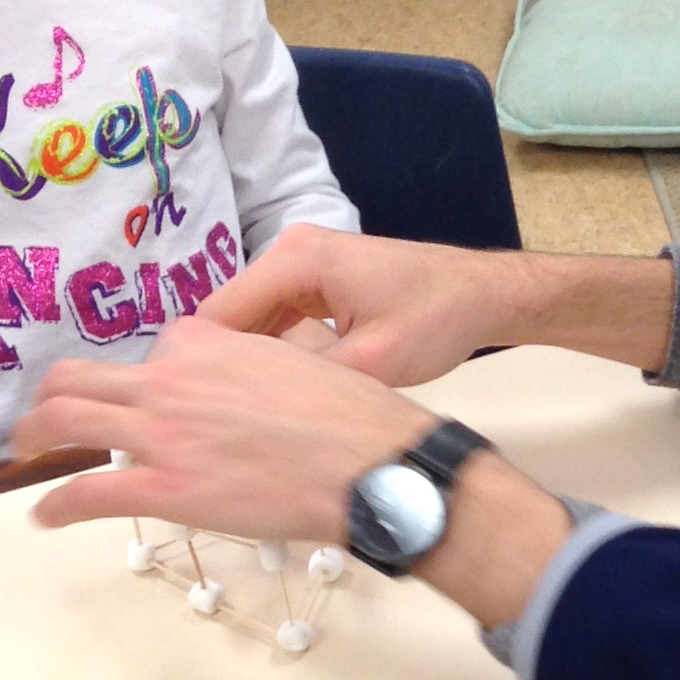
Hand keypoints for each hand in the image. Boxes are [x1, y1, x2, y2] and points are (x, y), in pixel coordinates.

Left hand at [15, 318, 577, 626]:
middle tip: (46, 418)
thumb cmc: (353, 418)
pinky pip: (85, 491)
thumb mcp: (300, 361)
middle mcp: (170, 379)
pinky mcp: (163, 486)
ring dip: (32, 436)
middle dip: (54, 395)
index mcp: (206, 342)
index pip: (154, 351)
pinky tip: (44, 516)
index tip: (146, 397)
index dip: (148, 377)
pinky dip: (56, 504)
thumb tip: (250, 390)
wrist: (370, 463)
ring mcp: (160, 432)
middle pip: (81, 376)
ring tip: (23, 453)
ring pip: (63, 419)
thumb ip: (257, 366)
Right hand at [201, 227, 676, 384]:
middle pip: (231, 319)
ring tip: (241, 417)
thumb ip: (308, 380)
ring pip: (252, 324)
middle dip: (225, 368)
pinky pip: (278, 322)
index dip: (202, 368)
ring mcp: (303, 266)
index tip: (193, 416)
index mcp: (295, 260)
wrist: (486, 296)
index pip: (218, 315)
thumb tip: (251, 411)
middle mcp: (289, 253)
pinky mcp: (317, 283)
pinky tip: (276, 397)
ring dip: (251, 365)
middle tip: (216, 425)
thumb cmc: (439, 319)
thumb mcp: (373, 363)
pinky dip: (276, 355)